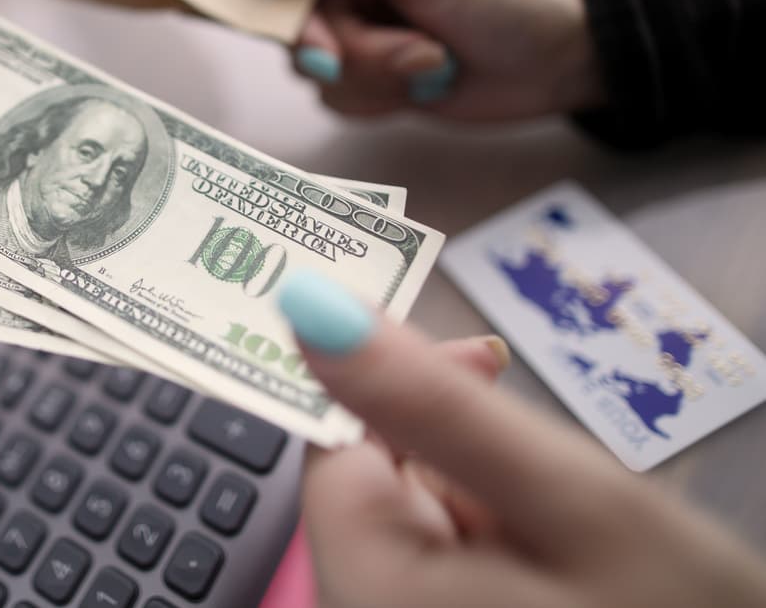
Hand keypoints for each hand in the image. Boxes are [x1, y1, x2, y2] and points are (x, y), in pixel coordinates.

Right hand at [244, 0, 605, 120]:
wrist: (566, 57)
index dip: (291, 15)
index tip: (324, 44)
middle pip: (298, 33)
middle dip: (358, 54)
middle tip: (415, 54)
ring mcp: (363, 34)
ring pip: (318, 73)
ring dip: (379, 79)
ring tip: (435, 63)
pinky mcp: (377, 79)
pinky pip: (341, 101)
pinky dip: (382, 101)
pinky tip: (426, 85)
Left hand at [278, 271, 765, 607]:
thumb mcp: (576, 504)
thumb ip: (437, 405)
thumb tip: (310, 308)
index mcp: (369, 593)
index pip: (331, 447)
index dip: (401, 388)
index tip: (484, 361)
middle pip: (375, 490)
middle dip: (458, 459)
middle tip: (551, 475)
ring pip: (417, 529)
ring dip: (486, 506)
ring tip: (572, 544)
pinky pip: (443, 573)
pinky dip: (497, 550)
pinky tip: (562, 574)